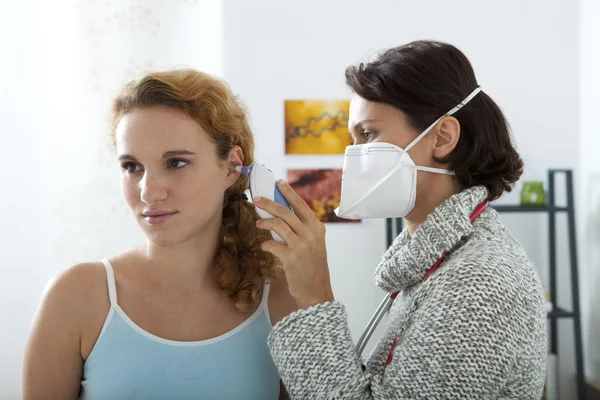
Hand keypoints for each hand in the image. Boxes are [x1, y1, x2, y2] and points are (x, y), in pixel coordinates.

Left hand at [254, 180, 334, 308]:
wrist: (316, 290)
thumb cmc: (313, 266)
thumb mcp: (314, 244)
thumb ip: (303, 229)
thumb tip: (283, 215)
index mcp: (317, 228)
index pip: (301, 205)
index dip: (288, 193)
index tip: (278, 183)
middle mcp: (310, 234)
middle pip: (286, 212)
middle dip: (269, 203)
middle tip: (257, 199)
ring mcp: (300, 246)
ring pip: (278, 224)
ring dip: (265, 221)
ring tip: (258, 222)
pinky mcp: (290, 258)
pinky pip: (273, 244)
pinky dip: (266, 243)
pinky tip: (264, 245)